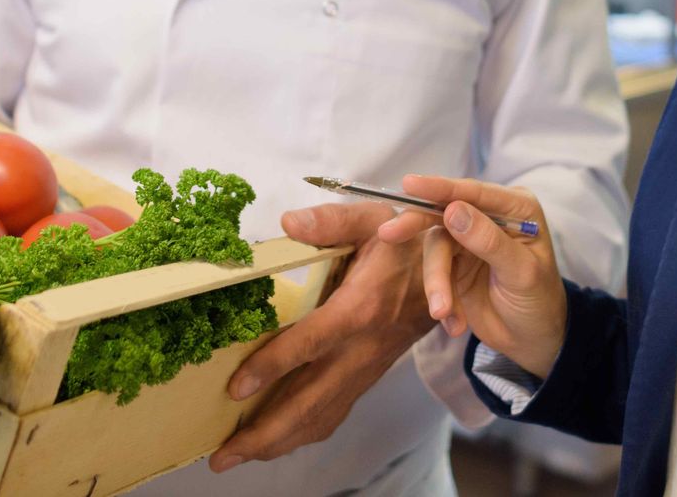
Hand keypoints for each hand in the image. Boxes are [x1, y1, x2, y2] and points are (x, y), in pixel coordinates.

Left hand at [208, 201, 431, 473]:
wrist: (455, 273)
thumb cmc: (408, 243)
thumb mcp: (374, 220)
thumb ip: (331, 221)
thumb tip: (288, 223)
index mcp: (360, 309)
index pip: (311, 343)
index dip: (272, 366)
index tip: (235, 388)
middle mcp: (362, 349)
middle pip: (311, 403)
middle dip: (264, 434)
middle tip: (221, 455)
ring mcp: (365, 369)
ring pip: (320, 418)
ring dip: (277, 443)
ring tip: (235, 456)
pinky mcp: (367, 376)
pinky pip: (333, 414)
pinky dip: (300, 434)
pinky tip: (274, 440)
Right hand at [376, 175, 567, 380]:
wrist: (532, 341)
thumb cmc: (539, 301)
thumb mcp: (521, 273)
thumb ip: (489, 241)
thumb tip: (452, 211)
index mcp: (513, 207)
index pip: (473, 192)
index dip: (440, 188)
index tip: (409, 184)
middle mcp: (486, 217)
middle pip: (442, 212)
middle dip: (416, 225)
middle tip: (389, 233)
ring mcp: (466, 241)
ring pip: (435, 249)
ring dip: (436, 283)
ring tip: (443, 312)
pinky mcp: (452, 266)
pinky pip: (435, 275)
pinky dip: (442, 299)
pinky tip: (456, 323)